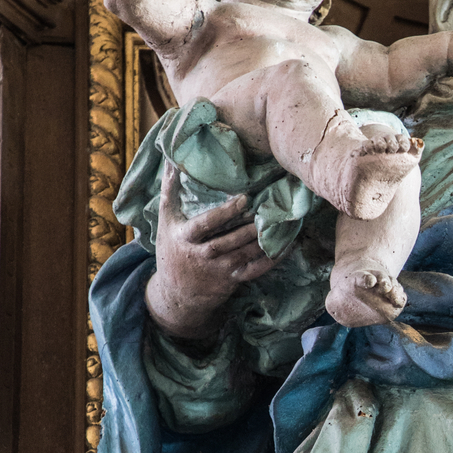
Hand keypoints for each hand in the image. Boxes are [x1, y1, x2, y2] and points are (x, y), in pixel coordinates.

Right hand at [145, 163, 275, 339]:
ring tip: (284, 222)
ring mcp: (220, 269)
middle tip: (271, 210)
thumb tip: (172, 159)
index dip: (225, 213)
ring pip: (246, 254)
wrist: (175, 293)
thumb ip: (170, 190)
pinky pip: (256, 270)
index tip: (244, 199)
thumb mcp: (165, 220)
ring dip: (265, 240)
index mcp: (186, 238)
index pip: (206, 224)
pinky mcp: (233, 280)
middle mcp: (203, 255)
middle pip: (230, 241)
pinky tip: (287, 245)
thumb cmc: (171, 249)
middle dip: (250, 227)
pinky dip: (272, 259)